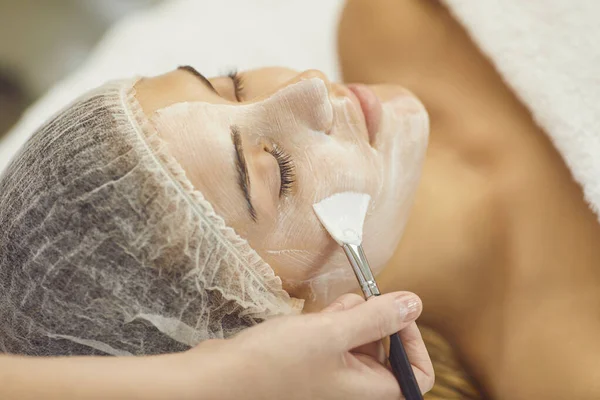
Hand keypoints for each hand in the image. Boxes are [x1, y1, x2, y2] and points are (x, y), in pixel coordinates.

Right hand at [183, 291, 433, 399]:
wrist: (219, 382)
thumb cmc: (274, 366)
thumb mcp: (332, 334)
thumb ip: (376, 318)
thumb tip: (414, 303)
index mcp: (369, 393)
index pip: (418, 375)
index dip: (413, 341)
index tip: (395, 312)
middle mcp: (353, 389)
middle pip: (386, 352)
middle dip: (372, 321)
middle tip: (353, 304)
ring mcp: (331, 379)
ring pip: (357, 341)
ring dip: (348, 319)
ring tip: (325, 315)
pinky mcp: (310, 366)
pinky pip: (333, 341)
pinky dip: (329, 324)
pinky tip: (312, 317)